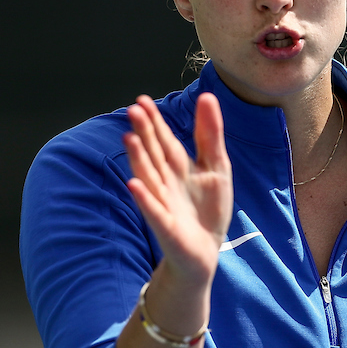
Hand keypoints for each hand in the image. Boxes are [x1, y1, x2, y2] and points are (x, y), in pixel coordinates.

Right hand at [123, 93, 232, 286]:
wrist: (205, 250)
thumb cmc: (208, 208)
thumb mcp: (217, 167)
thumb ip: (211, 134)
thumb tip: (208, 97)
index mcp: (179, 167)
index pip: (165, 140)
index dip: (155, 121)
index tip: (142, 100)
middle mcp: (166, 182)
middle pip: (154, 154)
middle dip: (145, 133)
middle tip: (133, 111)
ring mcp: (163, 203)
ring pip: (149, 177)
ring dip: (139, 159)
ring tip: (130, 138)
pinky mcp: (165, 226)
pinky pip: (153, 210)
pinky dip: (144, 198)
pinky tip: (134, 184)